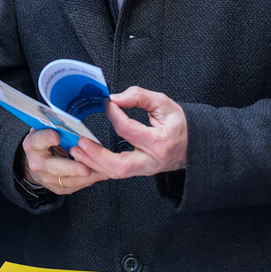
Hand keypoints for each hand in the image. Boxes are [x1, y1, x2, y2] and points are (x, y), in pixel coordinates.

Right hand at [23, 128, 107, 194]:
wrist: (38, 162)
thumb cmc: (45, 142)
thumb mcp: (46, 129)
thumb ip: (56, 125)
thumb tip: (73, 118)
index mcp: (33, 144)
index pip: (38, 140)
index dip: (47, 138)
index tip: (57, 137)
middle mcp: (38, 163)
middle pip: (54, 167)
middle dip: (72, 168)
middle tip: (85, 168)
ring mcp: (47, 178)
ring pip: (68, 180)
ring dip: (87, 176)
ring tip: (103, 171)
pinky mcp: (58, 188)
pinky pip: (76, 185)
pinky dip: (90, 180)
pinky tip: (101, 174)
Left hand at [71, 86, 186, 179]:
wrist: (194, 144)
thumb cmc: (179, 124)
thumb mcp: (164, 104)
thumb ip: (140, 97)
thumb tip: (116, 98)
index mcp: (159, 142)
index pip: (128, 130)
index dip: (114, 115)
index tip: (107, 103)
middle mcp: (151, 160)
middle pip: (120, 166)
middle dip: (97, 155)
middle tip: (81, 143)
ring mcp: (145, 169)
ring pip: (116, 174)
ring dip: (94, 164)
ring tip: (77, 151)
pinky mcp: (139, 172)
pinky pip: (117, 174)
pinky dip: (100, 168)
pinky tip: (86, 160)